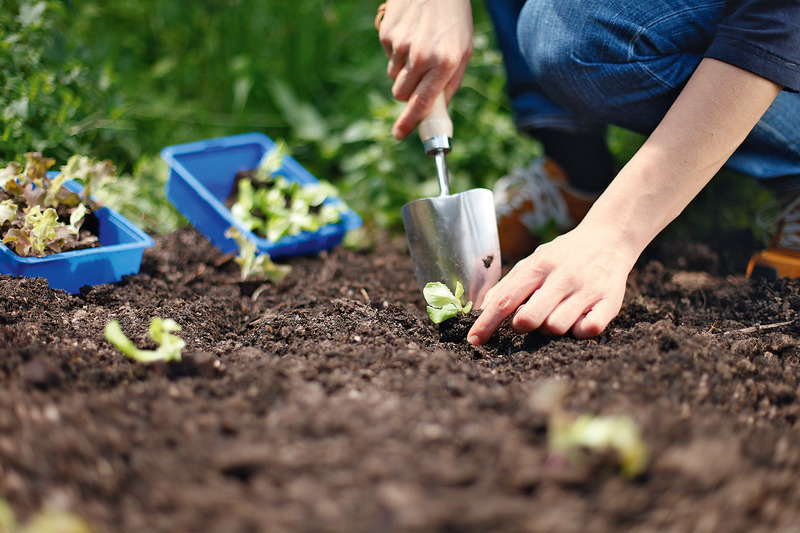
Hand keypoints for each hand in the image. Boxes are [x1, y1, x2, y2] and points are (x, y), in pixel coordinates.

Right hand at [378, 0, 472, 138]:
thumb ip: (451, 82)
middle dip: (407, 93)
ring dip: (403, 72)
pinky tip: (410, 35)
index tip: (398, 134)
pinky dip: (397, 53)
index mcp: (445, 63)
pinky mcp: (388, 34)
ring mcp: (402, 44)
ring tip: (418, 48)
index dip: (408, 122)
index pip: (422, 102)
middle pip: (402, 94)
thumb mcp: (464, 50)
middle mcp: (422, 56)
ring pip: (394, 77)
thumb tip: (438, 110)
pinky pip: (388, 57)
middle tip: (418, 78)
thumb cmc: (454, 19)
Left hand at [467, 221, 637, 343]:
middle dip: (521, 326)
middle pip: (528, 319)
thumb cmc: (563, 256)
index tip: (473, 340)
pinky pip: (588, 330)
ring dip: (551, 328)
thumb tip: (481, 309)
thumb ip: (508, 285)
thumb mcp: (533, 261)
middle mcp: (562, 277)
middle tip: (528, 318)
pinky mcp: (610, 302)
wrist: (609, 238)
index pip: (505, 299)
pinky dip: (579, 331)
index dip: (486, 323)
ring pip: (556, 328)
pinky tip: (578, 319)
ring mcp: (587, 289)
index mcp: (538, 265)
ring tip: (557, 313)